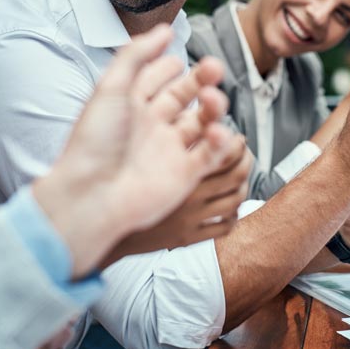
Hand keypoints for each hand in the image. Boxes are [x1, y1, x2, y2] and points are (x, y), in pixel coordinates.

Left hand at [35, 24, 238, 276]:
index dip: (167, 66)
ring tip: (214, 98)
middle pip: (183, 96)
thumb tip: (164, 29)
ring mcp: (169, 150)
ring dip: (213, 106)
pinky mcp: (184, 174)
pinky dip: (219, 140)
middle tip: (214, 67)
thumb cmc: (95, 141)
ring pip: (201, 121)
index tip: (177, 57)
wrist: (91, 195)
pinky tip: (216, 130)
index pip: (155, 79)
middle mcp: (150, 126)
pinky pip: (210, 153)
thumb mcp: (111, 87)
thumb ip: (136, 54)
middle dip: (201, 80)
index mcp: (129, 105)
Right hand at [101, 136, 250, 263]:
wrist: (102, 217)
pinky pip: (223, 227)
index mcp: (178, 166)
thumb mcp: (140, 142)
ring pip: (234, 201)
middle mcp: (188, 193)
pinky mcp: (187, 238)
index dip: (236, 141)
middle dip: (247, 160)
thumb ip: (169, 126)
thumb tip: (193, 110)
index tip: (237, 136)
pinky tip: (228, 206)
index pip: (225, 151)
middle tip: (244, 153)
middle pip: (236, 174)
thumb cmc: (119, 173)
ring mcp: (190, 218)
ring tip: (239, 179)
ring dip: (244, 187)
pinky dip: (233, 215)